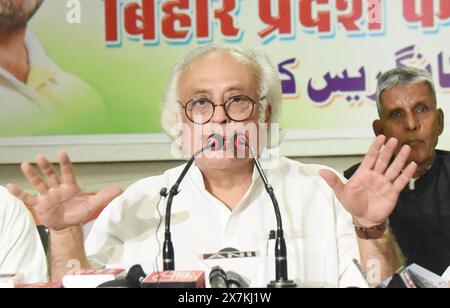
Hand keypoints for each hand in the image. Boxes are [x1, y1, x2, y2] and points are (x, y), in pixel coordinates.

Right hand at [7, 151, 121, 230]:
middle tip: (40, 157)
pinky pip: (28, 198)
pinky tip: (9, 186)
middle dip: (46, 167)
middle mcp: (57, 188)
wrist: (68, 225)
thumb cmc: (80, 211)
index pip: (67, 172)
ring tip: (25, 165)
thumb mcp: (93, 204)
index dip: (64, 163)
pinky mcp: (39, 205)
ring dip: (32, 175)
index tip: (61, 153)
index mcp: (70, 186)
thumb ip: (104, 196)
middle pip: (51, 175)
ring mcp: (47, 196)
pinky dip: (19, 193)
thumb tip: (120, 189)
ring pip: (38, 183)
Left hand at [319, 135, 416, 227]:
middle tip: (394, 140)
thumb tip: (321, 171)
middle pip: (383, 160)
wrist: (364, 219)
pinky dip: (407, 174)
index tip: (381, 137)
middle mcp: (375, 175)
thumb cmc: (352, 204)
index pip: (370, 157)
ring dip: (399, 159)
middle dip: (388, 150)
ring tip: (406, 148)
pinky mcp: (393, 192)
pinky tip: (412, 165)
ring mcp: (385, 183)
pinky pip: (401, 181)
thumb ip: (334, 181)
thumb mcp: (341, 192)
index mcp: (363, 173)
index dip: (375, 147)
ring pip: (393, 168)